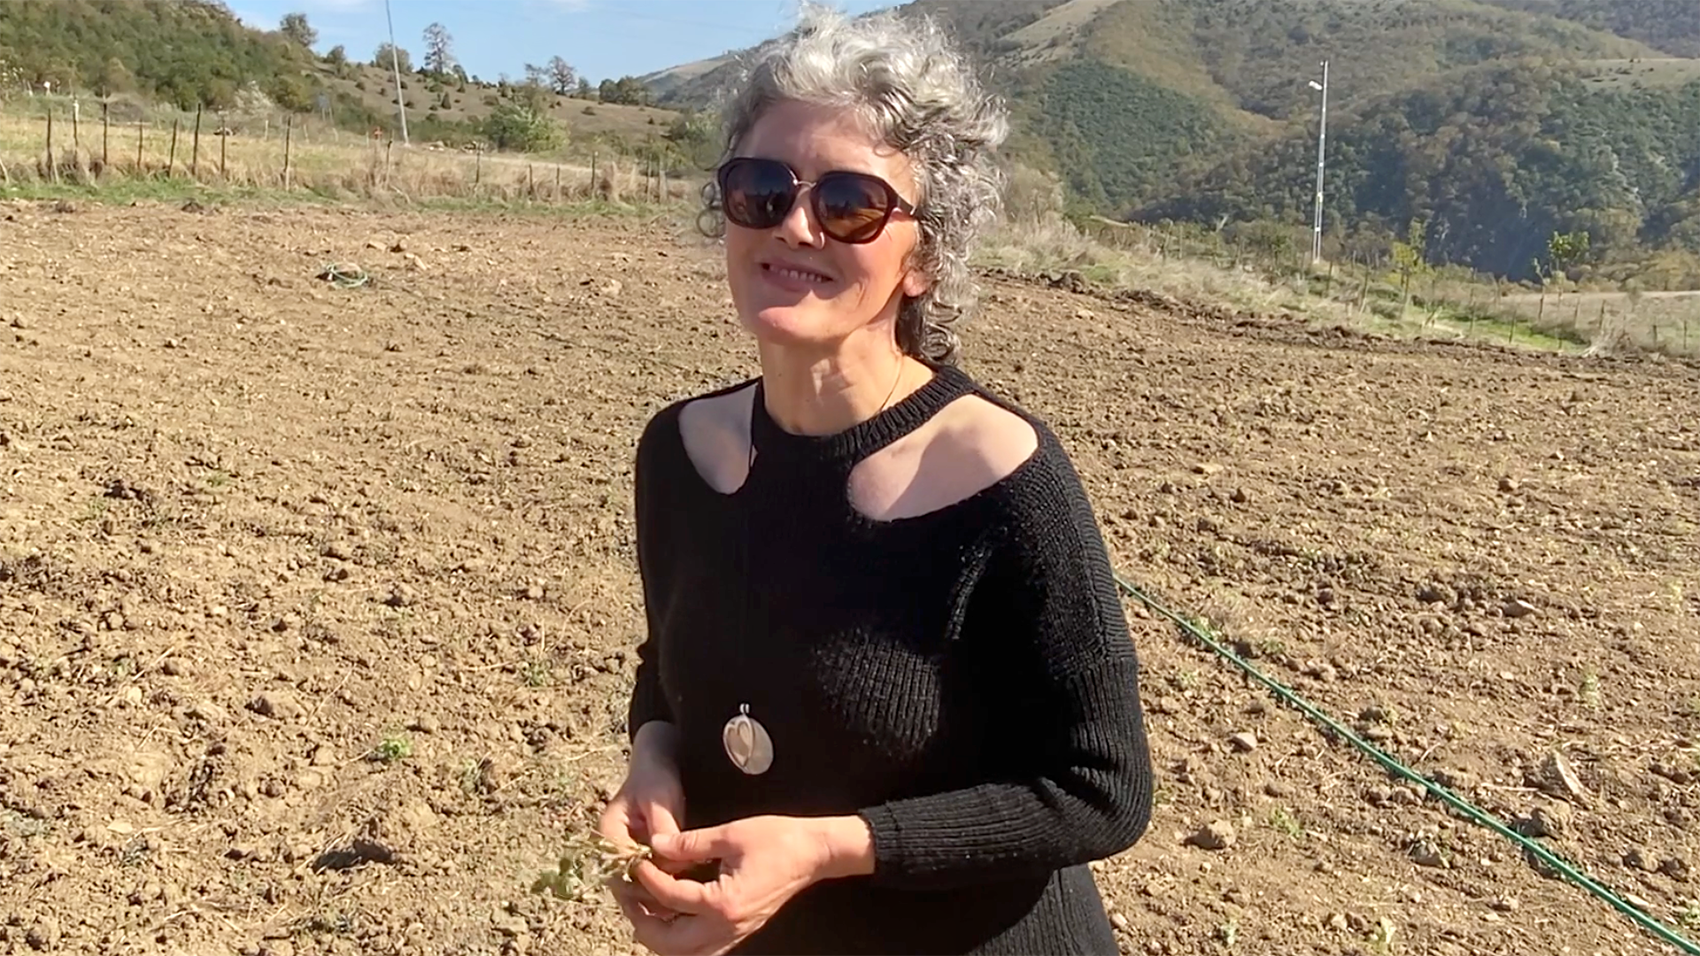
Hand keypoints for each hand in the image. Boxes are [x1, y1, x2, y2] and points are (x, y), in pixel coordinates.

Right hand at [600, 724, 687, 921]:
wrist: (654, 770)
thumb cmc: (655, 781)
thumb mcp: (660, 799)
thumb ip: (664, 828)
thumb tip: (671, 861)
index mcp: (608, 831)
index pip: (623, 866)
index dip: (648, 879)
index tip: (676, 883)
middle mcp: (609, 850)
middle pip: (625, 885)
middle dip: (652, 894)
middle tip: (683, 900)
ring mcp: (620, 859)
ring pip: (634, 891)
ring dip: (656, 898)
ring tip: (686, 903)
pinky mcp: (634, 863)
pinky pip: (643, 886)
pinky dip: (660, 892)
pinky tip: (683, 895)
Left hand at [623, 815, 871, 955]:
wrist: (814, 853)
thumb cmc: (778, 839)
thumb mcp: (731, 833)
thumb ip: (689, 843)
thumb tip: (655, 844)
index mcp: (723, 903)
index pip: (671, 897)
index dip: (647, 879)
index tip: (634, 862)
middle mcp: (726, 927)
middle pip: (669, 943)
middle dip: (642, 921)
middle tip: (628, 896)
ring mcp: (734, 934)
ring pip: (684, 954)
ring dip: (659, 935)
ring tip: (644, 907)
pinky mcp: (739, 931)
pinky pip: (702, 949)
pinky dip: (679, 938)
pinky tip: (671, 914)